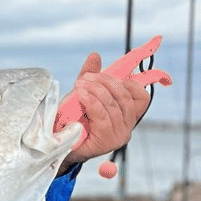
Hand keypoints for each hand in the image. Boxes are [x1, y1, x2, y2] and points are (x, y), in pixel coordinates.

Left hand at [56, 53, 152, 172]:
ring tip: (81, 84)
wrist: (58, 145)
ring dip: (96, 90)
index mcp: (127, 116)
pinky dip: (92, 101)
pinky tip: (82, 95)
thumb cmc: (72, 121)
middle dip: (106, 82)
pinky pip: (103, 115)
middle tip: (87, 76)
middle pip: (125, 97)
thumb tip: (95, 55)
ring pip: (113, 105)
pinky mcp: (107, 141)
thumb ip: (91, 78)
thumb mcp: (83, 95)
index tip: (112, 72)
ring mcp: (119, 136)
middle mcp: (127, 127)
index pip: (142, 97)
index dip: (132, 82)